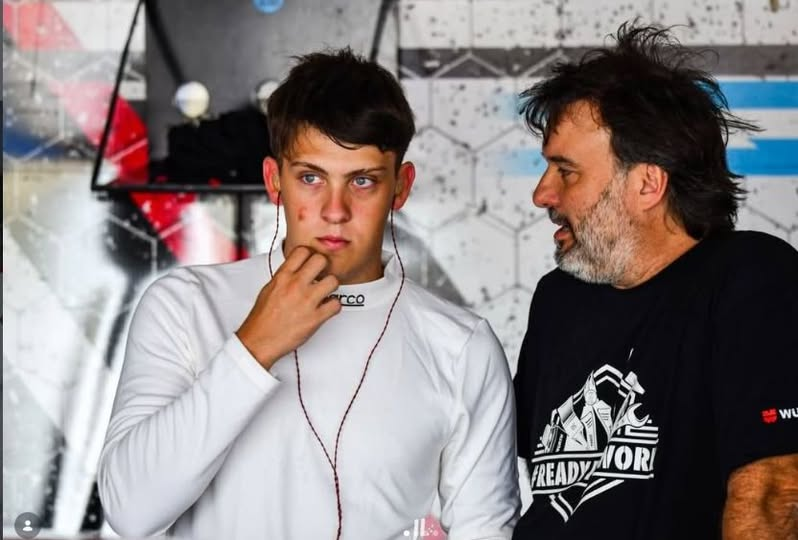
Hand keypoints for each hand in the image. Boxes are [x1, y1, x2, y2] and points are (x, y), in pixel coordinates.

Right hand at [236, 246, 340, 369]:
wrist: (259, 340)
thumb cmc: (262, 317)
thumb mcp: (269, 289)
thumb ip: (284, 277)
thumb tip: (296, 269)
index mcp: (282, 277)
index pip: (302, 251)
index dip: (310, 255)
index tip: (311, 262)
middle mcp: (295, 285)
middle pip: (321, 260)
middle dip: (324, 267)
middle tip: (321, 276)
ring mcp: (307, 301)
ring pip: (333, 281)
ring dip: (331, 287)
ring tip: (325, 293)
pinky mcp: (315, 318)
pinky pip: (336, 305)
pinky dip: (334, 307)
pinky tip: (326, 309)